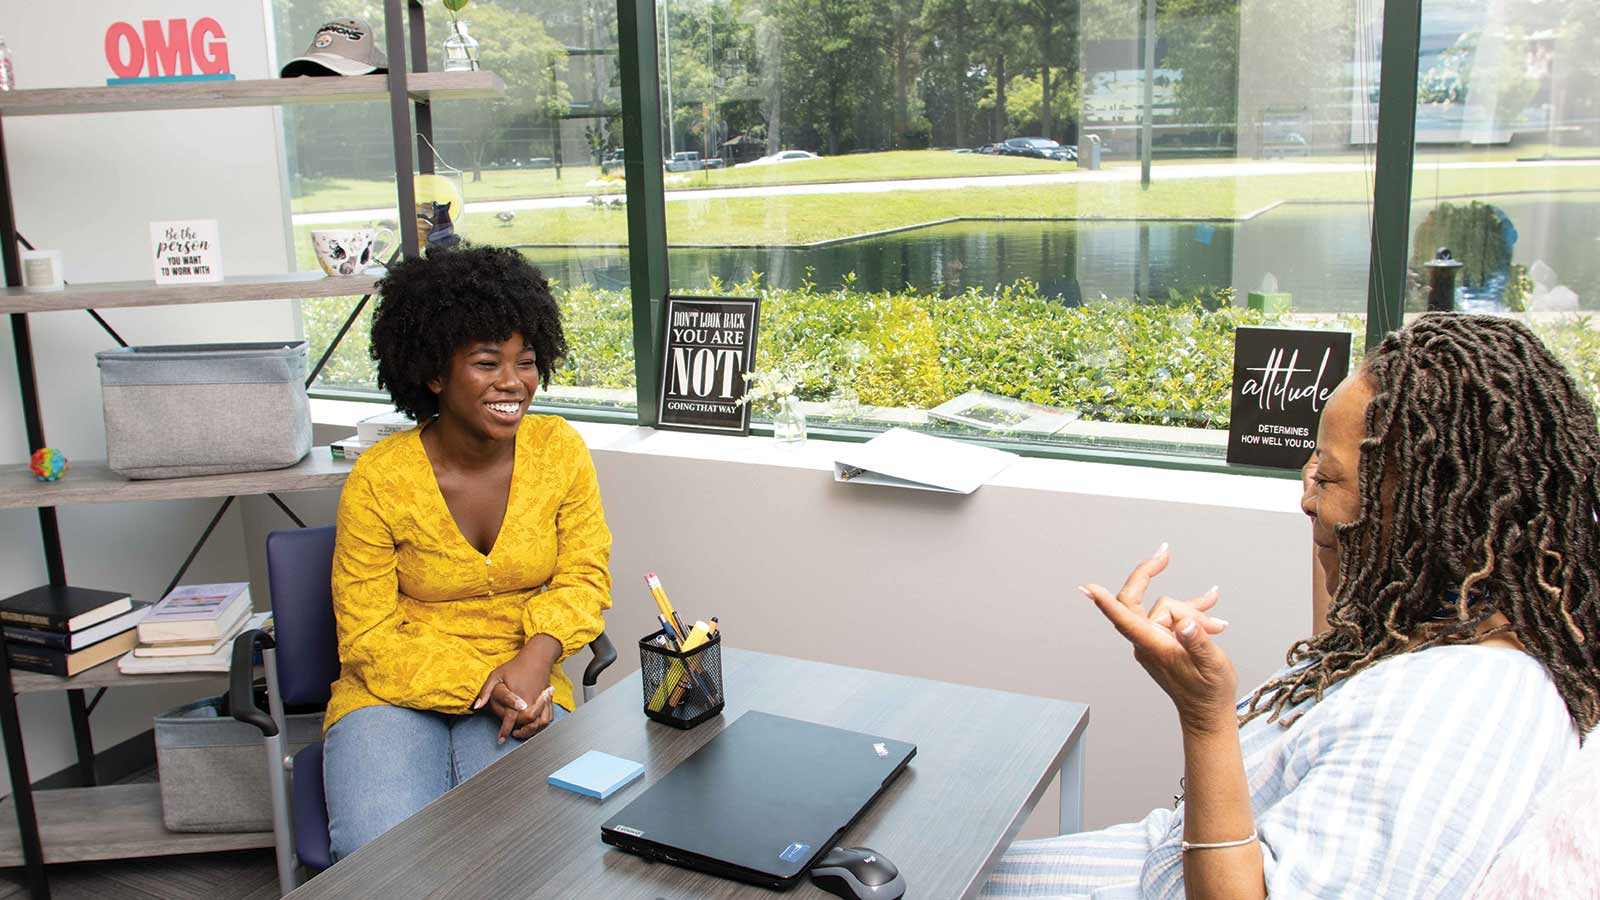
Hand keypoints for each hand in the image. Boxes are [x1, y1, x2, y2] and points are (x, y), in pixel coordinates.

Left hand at [473, 637, 559, 742]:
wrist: (536, 658)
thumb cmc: (515, 666)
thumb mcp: (496, 676)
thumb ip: (486, 692)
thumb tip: (477, 706)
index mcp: (517, 697)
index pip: (511, 719)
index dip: (505, 731)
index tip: (501, 739)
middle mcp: (531, 701)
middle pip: (529, 724)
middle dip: (522, 733)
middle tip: (513, 734)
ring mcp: (541, 701)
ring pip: (540, 723)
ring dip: (533, 730)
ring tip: (524, 732)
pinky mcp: (548, 699)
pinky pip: (549, 716)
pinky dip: (543, 723)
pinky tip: (536, 723)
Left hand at [1081, 545, 1238, 734]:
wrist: (1208, 713)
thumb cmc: (1209, 692)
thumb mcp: (1212, 665)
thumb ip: (1198, 642)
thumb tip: (1186, 622)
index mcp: (1154, 647)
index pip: (1125, 619)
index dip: (1106, 603)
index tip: (1089, 587)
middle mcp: (1148, 642)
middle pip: (1141, 602)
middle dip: (1150, 574)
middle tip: (1164, 553)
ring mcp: (1153, 641)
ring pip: (1168, 609)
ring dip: (1194, 612)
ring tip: (1218, 627)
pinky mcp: (1162, 642)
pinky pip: (1173, 618)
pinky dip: (1192, 612)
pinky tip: (1211, 604)